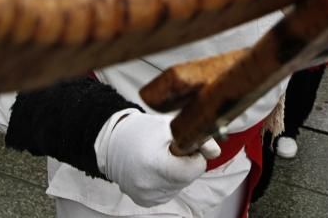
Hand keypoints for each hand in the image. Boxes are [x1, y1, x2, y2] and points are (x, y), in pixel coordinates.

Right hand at [98, 111, 220, 207]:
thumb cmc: (141, 131)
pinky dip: (168, 181)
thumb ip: (197, 139)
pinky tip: (155, 169)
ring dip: (178, 173)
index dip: (195, 157)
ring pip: (180, 186)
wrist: (112, 143)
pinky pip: (169, 192)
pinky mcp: (144, 201)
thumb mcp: (170, 126)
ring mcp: (146, 196)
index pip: (194, 169)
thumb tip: (215, 153)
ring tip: (160, 158)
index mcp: (155, 165)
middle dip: (187, 164)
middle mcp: (149, 185)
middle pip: (188, 178)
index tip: (185, 147)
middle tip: (172, 151)